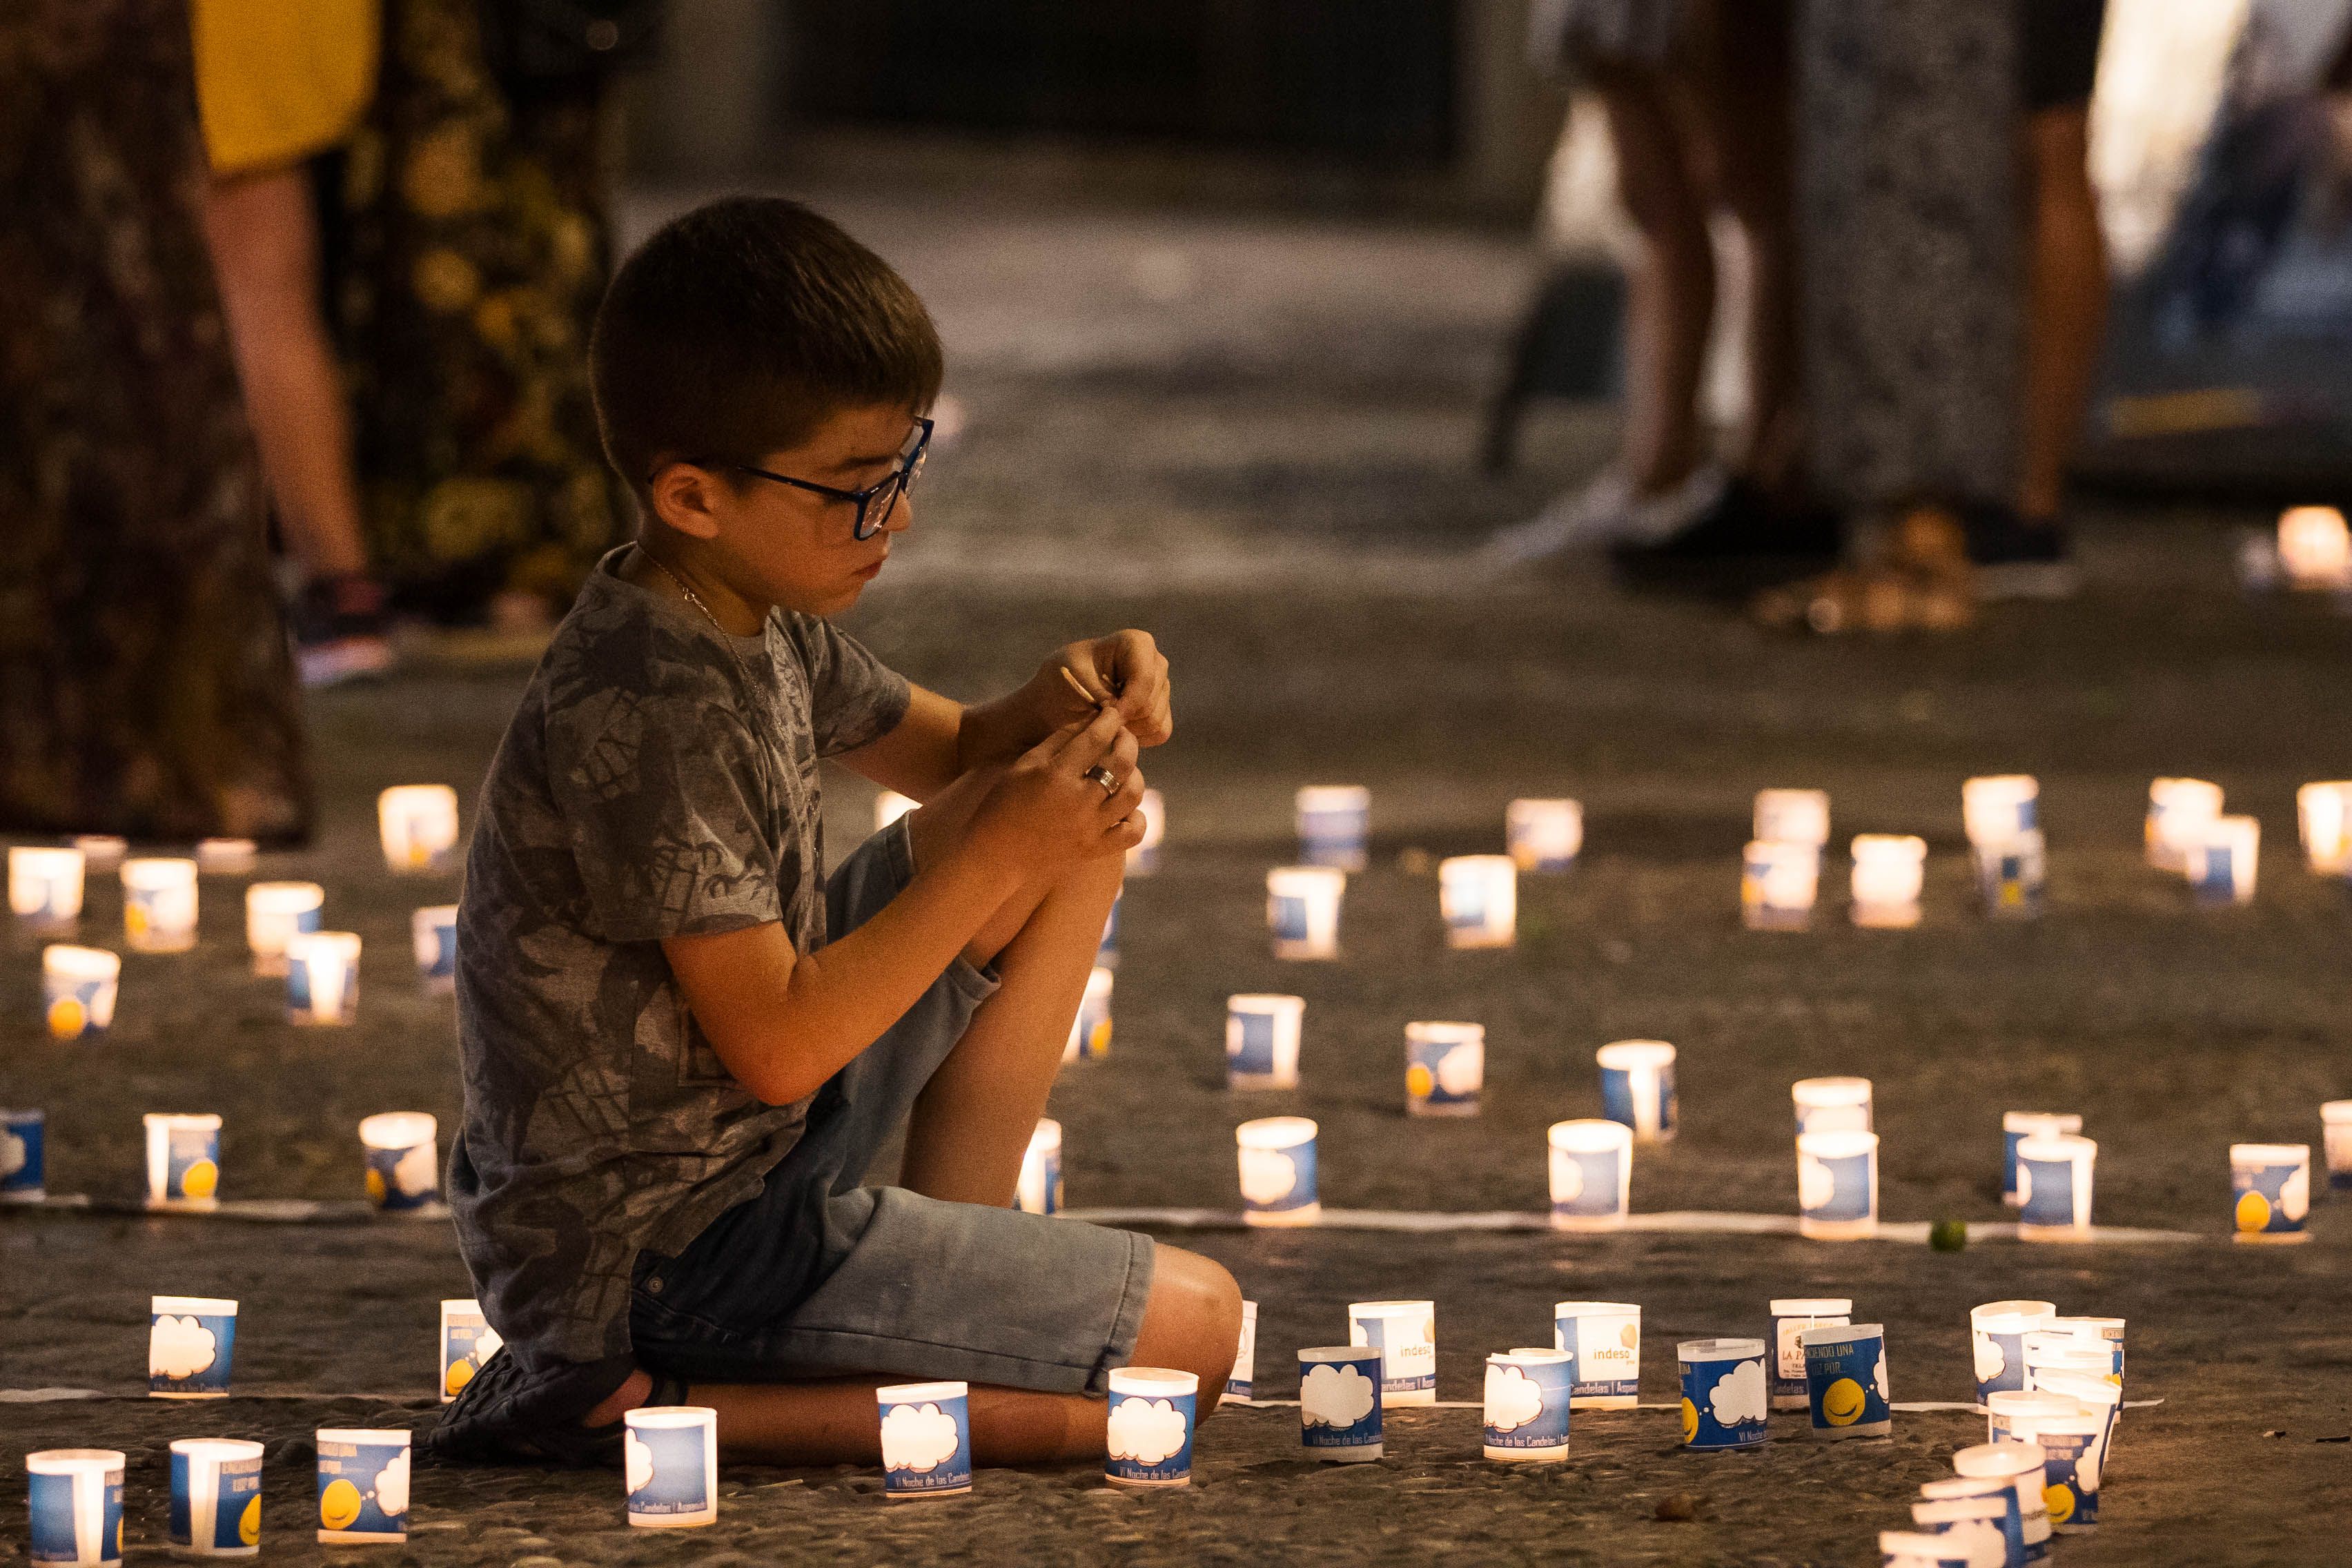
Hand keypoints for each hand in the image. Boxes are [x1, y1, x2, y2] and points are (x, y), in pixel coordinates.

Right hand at [970, 707, 1146, 870]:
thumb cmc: (1005, 802)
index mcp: (1056, 775)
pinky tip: (1124, 807)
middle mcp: (1078, 801)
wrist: (996, 855)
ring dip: (1134, 775)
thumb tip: (1092, 721)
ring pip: (1133, 794)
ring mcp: (1090, 828)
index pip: (1096, 738)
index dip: (1110, 720)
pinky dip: (1136, 816)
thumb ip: (1059, 740)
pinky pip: (1134, 832)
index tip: (1113, 713)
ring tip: (1123, 770)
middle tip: (1122, 736)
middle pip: (1123, 762)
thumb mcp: (1025, 765)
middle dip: (1128, 741)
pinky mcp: (1095, 849)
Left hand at [1052, 631, 1172, 747]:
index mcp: (1136, 643)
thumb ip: (1100, 693)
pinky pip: (1160, 732)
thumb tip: (1121, 715)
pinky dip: (1137, 737)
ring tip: (1103, 721)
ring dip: (1127, 728)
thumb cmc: (1062, 681)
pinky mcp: (1162, 711)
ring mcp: (1161, 687)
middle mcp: (1155, 662)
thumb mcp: (1074, 679)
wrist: (1060, 700)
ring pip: (1155, 720)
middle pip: (1151, 702)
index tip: (1105, 715)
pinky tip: (1116, 728)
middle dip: (1124, 717)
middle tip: (1097, 717)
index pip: (1145, 677)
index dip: (1127, 702)